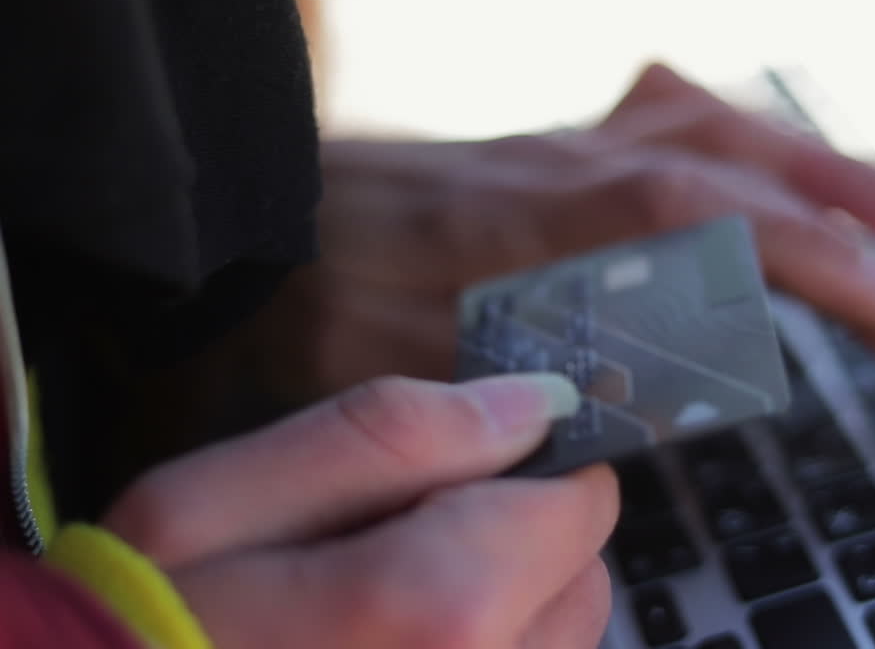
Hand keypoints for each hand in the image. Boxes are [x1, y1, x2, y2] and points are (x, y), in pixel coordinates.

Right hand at [103, 373, 616, 648]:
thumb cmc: (139, 625)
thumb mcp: (218, 503)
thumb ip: (393, 436)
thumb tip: (538, 401)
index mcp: (446, 606)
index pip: (584, 505)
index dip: (531, 471)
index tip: (465, 472)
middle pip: (583, 582)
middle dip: (523, 542)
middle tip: (407, 544)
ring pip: (560, 645)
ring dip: (508, 611)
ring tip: (390, 614)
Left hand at [250, 63, 874, 405]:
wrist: (251, 226)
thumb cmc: (321, 309)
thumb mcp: (418, 382)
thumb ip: (539, 397)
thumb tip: (651, 415)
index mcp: (566, 239)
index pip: (749, 248)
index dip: (853, 289)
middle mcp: (588, 177)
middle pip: (762, 185)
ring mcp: (575, 151)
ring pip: (734, 136)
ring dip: (836, 170)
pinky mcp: (556, 146)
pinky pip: (672, 115)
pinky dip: (744, 136)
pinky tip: (776, 160)